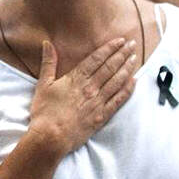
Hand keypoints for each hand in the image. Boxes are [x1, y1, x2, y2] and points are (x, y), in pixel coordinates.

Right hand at [29, 39, 135, 155]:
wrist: (51, 137)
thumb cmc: (44, 112)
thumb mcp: (42, 84)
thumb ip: (48, 63)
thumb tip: (47, 43)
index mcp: (76, 78)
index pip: (97, 59)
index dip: (110, 48)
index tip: (120, 40)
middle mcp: (90, 87)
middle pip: (110, 67)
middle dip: (122, 54)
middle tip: (132, 44)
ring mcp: (98, 102)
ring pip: (117, 81)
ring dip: (127, 68)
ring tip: (135, 57)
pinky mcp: (102, 115)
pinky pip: (119, 100)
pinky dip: (128, 89)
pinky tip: (134, 81)